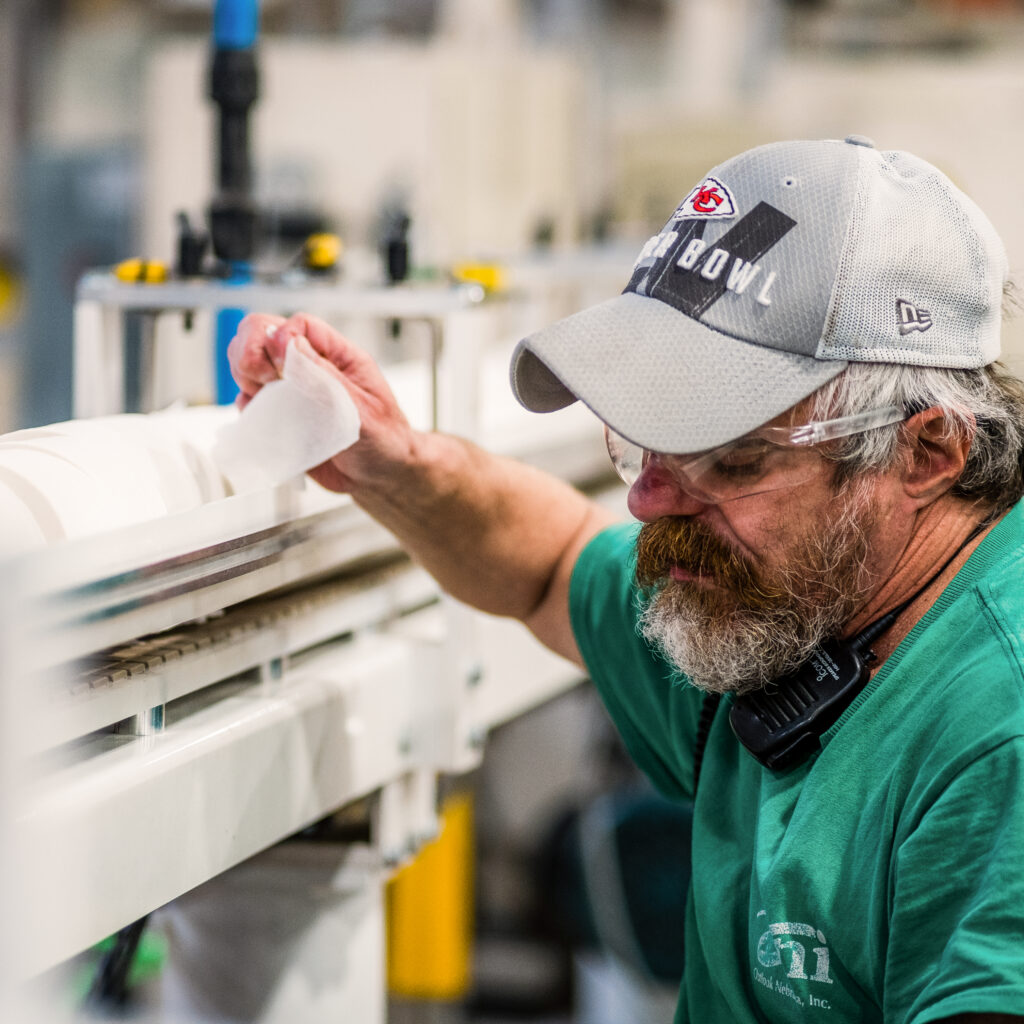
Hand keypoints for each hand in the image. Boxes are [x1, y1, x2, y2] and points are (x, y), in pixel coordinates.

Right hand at [227, 312, 417, 493]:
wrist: (380, 477)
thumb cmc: (384, 442)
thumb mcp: (363, 411)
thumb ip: (328, 380)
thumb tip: (292, 345)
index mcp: (339, 356)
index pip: (300, 325)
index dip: (281, 338)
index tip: (281, 367)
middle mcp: (311, 367)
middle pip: (263, 333)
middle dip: (250, 352)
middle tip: (264, 381)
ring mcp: (292, 390)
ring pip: (250, 363)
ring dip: (246, 378)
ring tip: (266, 402)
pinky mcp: (280, 415)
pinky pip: (250, 400)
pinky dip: (248, 407)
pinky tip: (265, 421)